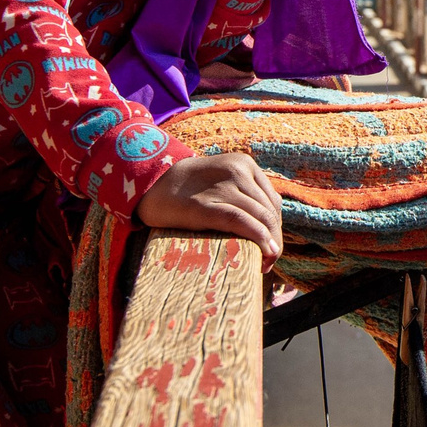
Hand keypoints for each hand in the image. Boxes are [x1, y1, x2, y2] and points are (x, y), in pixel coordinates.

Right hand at [138, 152, 283, 259]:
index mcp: (244, 164)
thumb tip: (269, 229)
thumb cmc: (188, 191)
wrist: (151, 186)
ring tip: (264, 263)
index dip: (276, 227)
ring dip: (270, 244)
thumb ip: (244, 195)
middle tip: (269, 260)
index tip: (273, 246)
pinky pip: (242, 222)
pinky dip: (259, 238)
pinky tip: (263, 253)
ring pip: (261, 217)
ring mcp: (222, 187)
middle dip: (275, 239)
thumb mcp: (221, 182)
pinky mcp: (206, 205)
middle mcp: (237, 171)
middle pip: (269, 211)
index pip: (272, 200)